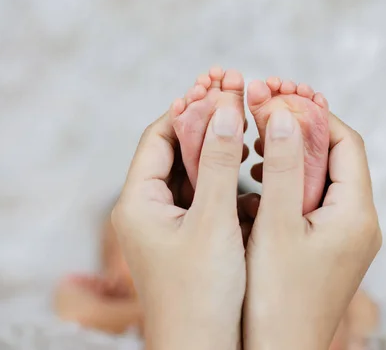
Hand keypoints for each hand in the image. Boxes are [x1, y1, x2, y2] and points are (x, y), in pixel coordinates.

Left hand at [112, 106, 245, 349]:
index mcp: (138, 202)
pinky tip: (248, 165)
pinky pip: (203, 195)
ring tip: (246, 124)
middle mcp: (146, 210)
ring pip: (191, 172)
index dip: (187, 108)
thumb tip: (223, 107)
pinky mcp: (187, 237)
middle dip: (205, 124)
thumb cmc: (202, 295)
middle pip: (173, 151)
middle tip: (237, 97)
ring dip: (216, 149)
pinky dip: (222, 177)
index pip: (157, 136)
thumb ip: (219, 163)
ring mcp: (167, 224)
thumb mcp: (213, 222)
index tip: (220, 89)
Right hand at [244, 109, 381, 349]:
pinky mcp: (327, 248)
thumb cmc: (276, 301)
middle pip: (336, 157)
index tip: (276, 98)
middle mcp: (359, 223)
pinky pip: (312, 200)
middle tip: (262, 110)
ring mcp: (344, 237)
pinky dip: (288, 182)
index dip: (312, 114)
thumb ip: (284, 167)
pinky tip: (258, 180)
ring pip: (321, 178)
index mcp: (356, 213)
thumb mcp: (276, 227)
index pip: (345, 142)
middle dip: (299, 130)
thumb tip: (287, 114)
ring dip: (290, 154)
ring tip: (256, 142)